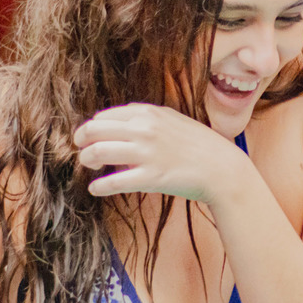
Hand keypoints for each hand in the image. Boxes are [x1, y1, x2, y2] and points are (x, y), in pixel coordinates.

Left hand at [73, 103, 249, 204]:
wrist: (221, 168)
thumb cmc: (198, 144)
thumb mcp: (172, 119)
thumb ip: (146, 116)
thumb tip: (119, 118)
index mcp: (148, 113)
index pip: (104, 116)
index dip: (90, 127)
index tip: (86, 136)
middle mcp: (144, 129)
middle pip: (95, 130)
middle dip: (82, 141)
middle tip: (81, 150)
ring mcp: (147, 153)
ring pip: (99, 152)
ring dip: (86, 160)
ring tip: (87, 166)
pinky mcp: (151, 178)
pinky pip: (114, 182)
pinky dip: (99, 186)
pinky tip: (94, 189)